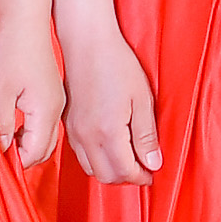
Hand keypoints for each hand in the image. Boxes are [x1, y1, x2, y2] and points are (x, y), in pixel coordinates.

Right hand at [50, 25, 150, 181]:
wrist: (87, 43)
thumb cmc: (117, 64)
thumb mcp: (142, 99)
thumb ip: (146, 136)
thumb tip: (153, 164)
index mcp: (107, 133)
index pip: (124, 171)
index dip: (140, 177)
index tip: (152, 174)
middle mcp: (87, 137)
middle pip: (105, 176)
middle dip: (125, 178)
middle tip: (142, 168)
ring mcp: (74, 131)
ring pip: (90, 168)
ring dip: (109, 170)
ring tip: (127, 157)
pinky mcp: (68, 124)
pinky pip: (80, 154)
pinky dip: (96, 158)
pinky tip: (109, 145)